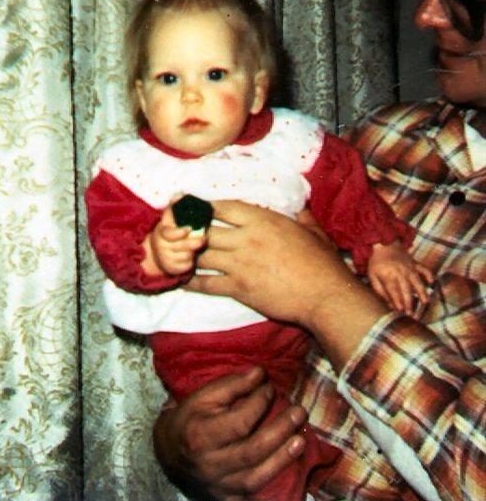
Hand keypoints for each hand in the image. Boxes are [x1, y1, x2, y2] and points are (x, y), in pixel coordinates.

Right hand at [142, 207, 205, 275]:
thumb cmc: (168, 231)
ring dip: (193, 252)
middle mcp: (160, 246)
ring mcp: (165, 258)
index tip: (189, 228)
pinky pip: (186, 266)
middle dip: (194, 243)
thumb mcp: (169, 218)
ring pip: (186, 256)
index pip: (170, 234)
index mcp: (161, 232)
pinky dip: (190, 262)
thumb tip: (179, 194)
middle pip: (182, 246)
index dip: (180, 232)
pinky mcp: (170, 269)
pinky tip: (190, 256)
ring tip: (193, 247)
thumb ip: (175, 206)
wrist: (156, 252)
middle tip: (203, 239)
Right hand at [153, 367, 307, 500]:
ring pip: (253, 478)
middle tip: (299, 412)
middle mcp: (209, 464)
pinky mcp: (222, 498)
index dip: (259, 404)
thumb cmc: (189, 417)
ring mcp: (216, 484)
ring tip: (301, 441)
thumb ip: (232, 385)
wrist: (168, 448)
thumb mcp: (203, 396)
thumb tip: (260, 374)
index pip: (240, 422)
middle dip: (279, 431)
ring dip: (281, 461)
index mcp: (201, 434)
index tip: (270, 388)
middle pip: (251, 451)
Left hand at [186, 200, 386, 370]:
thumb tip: (299, 207)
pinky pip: (206, 284)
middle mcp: (245, 239)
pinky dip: (191, 282)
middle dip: (188, 228)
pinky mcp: (238, 288)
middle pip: (204, 229)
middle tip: (175, 229)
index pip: (222, 207)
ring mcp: (239, 264)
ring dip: (186, 254)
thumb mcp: (313, 230)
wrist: (324, 296)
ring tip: (175, 253)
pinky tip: (181, 280)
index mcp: (262, 220)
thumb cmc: (322, 262)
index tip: (193, 205)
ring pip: (201, 255)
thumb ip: (301, 215)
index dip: (204, 205)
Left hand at [368, 242, 433, 317]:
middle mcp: (400, 272)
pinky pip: (424, 269)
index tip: (400, 311)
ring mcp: (409, 267)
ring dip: (422, 292)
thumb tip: (387, 303)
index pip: (393, 291)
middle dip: (409, 302)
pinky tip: (432, 282)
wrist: (384, 243)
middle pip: (406, 289)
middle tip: (411, 314)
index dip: (397, 301)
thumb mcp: (372, 275)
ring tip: (426, 302)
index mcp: (388, 275)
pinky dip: (429, 275)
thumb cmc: (377, 262)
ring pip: (417, 281)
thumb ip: (379, 289)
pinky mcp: (415, 263)